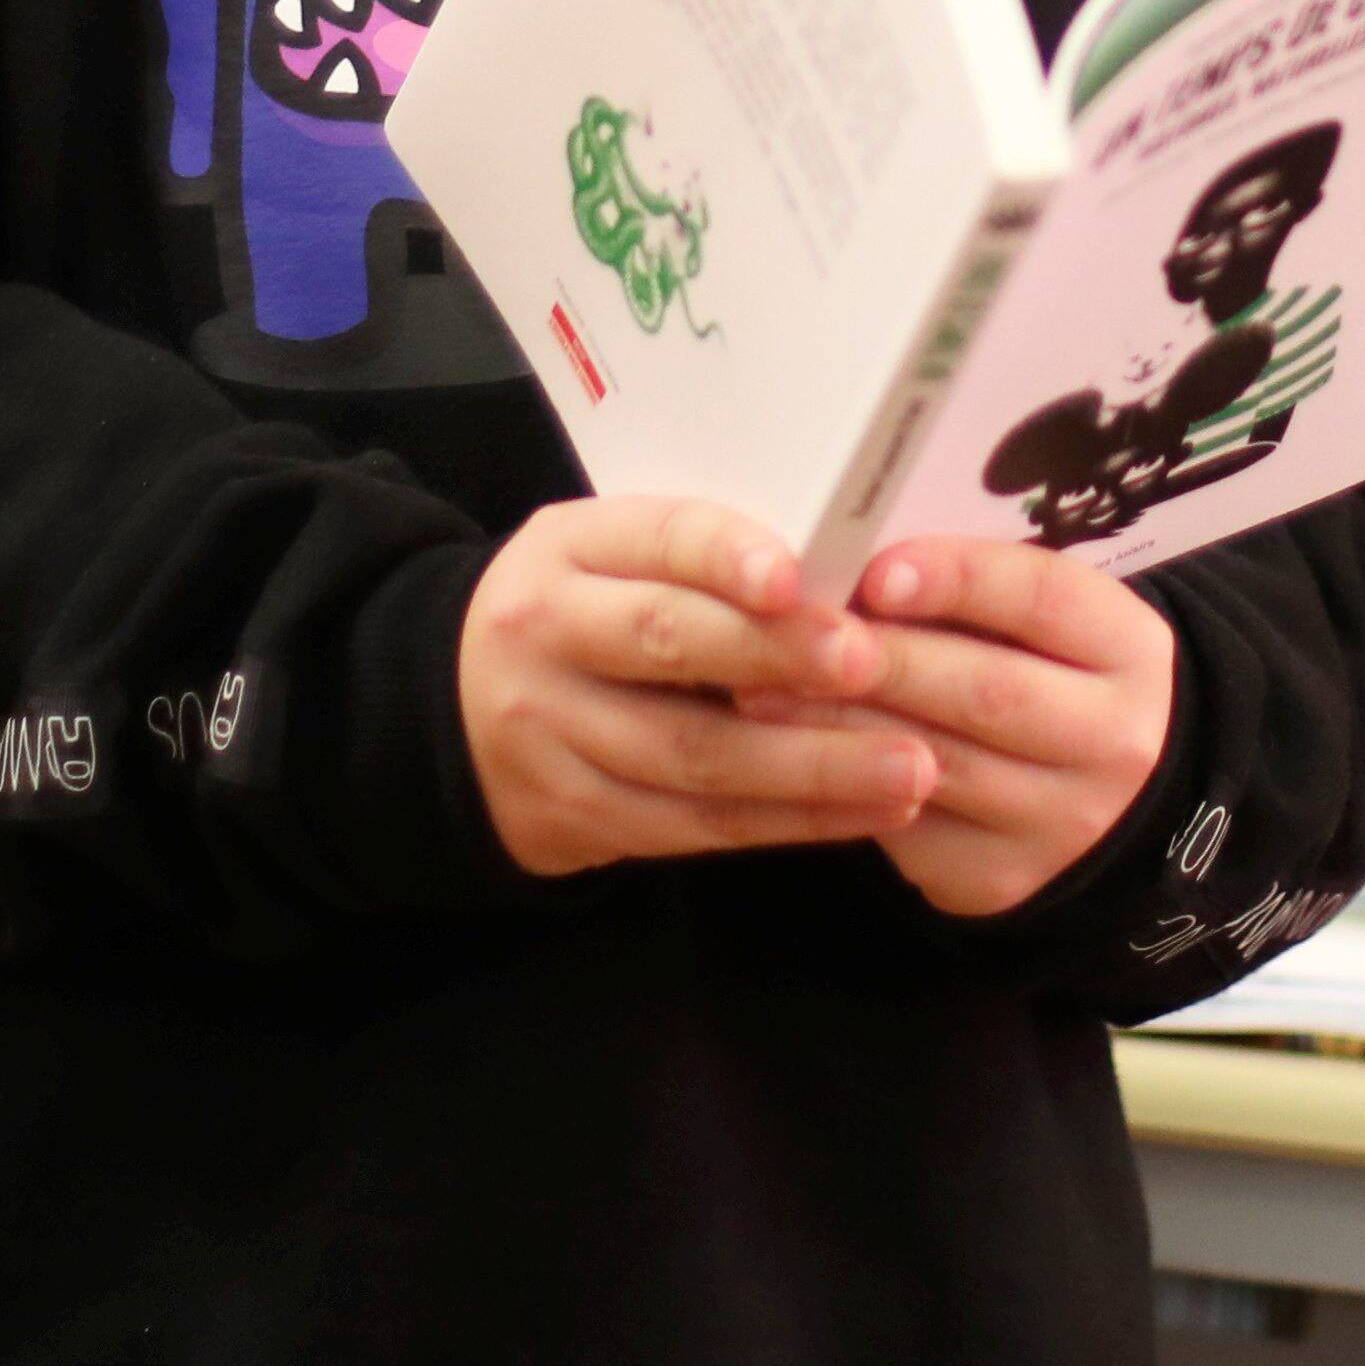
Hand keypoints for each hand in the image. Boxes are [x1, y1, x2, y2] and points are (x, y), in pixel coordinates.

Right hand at [460, 497, 933, 879]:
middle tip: (875, 665)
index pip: (653, 537)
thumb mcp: (612, 557)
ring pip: (693, 755)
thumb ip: (702, 560)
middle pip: (668, 645)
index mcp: (567, 549)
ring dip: (812, 765)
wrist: (454, 711)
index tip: (797, 576)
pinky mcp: (574, 819)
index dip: (725, 555)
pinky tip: (865, 814)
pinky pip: (694, 828)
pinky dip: (788, 822)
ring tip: (911, 766)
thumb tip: (847, 571)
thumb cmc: (586, 615)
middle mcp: (547, 636)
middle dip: (779, 656)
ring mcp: (552, 736)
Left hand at [812, 534, 1179, 920]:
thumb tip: (858, 563)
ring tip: (763, 689)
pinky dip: (843, 785)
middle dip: (880, 658)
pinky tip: (791, 754)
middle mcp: (1113, 742)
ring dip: (839, 725)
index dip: (958, 579)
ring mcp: (1061, 823)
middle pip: (987, 691)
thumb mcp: (1048, 623)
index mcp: (1130, 652)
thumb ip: (976, 589)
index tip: (876, 571)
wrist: (1108, 800)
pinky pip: (907, 827)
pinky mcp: (999, 879)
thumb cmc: (1050, 676)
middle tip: (792, 634)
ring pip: (934, 765)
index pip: (1045, 599)